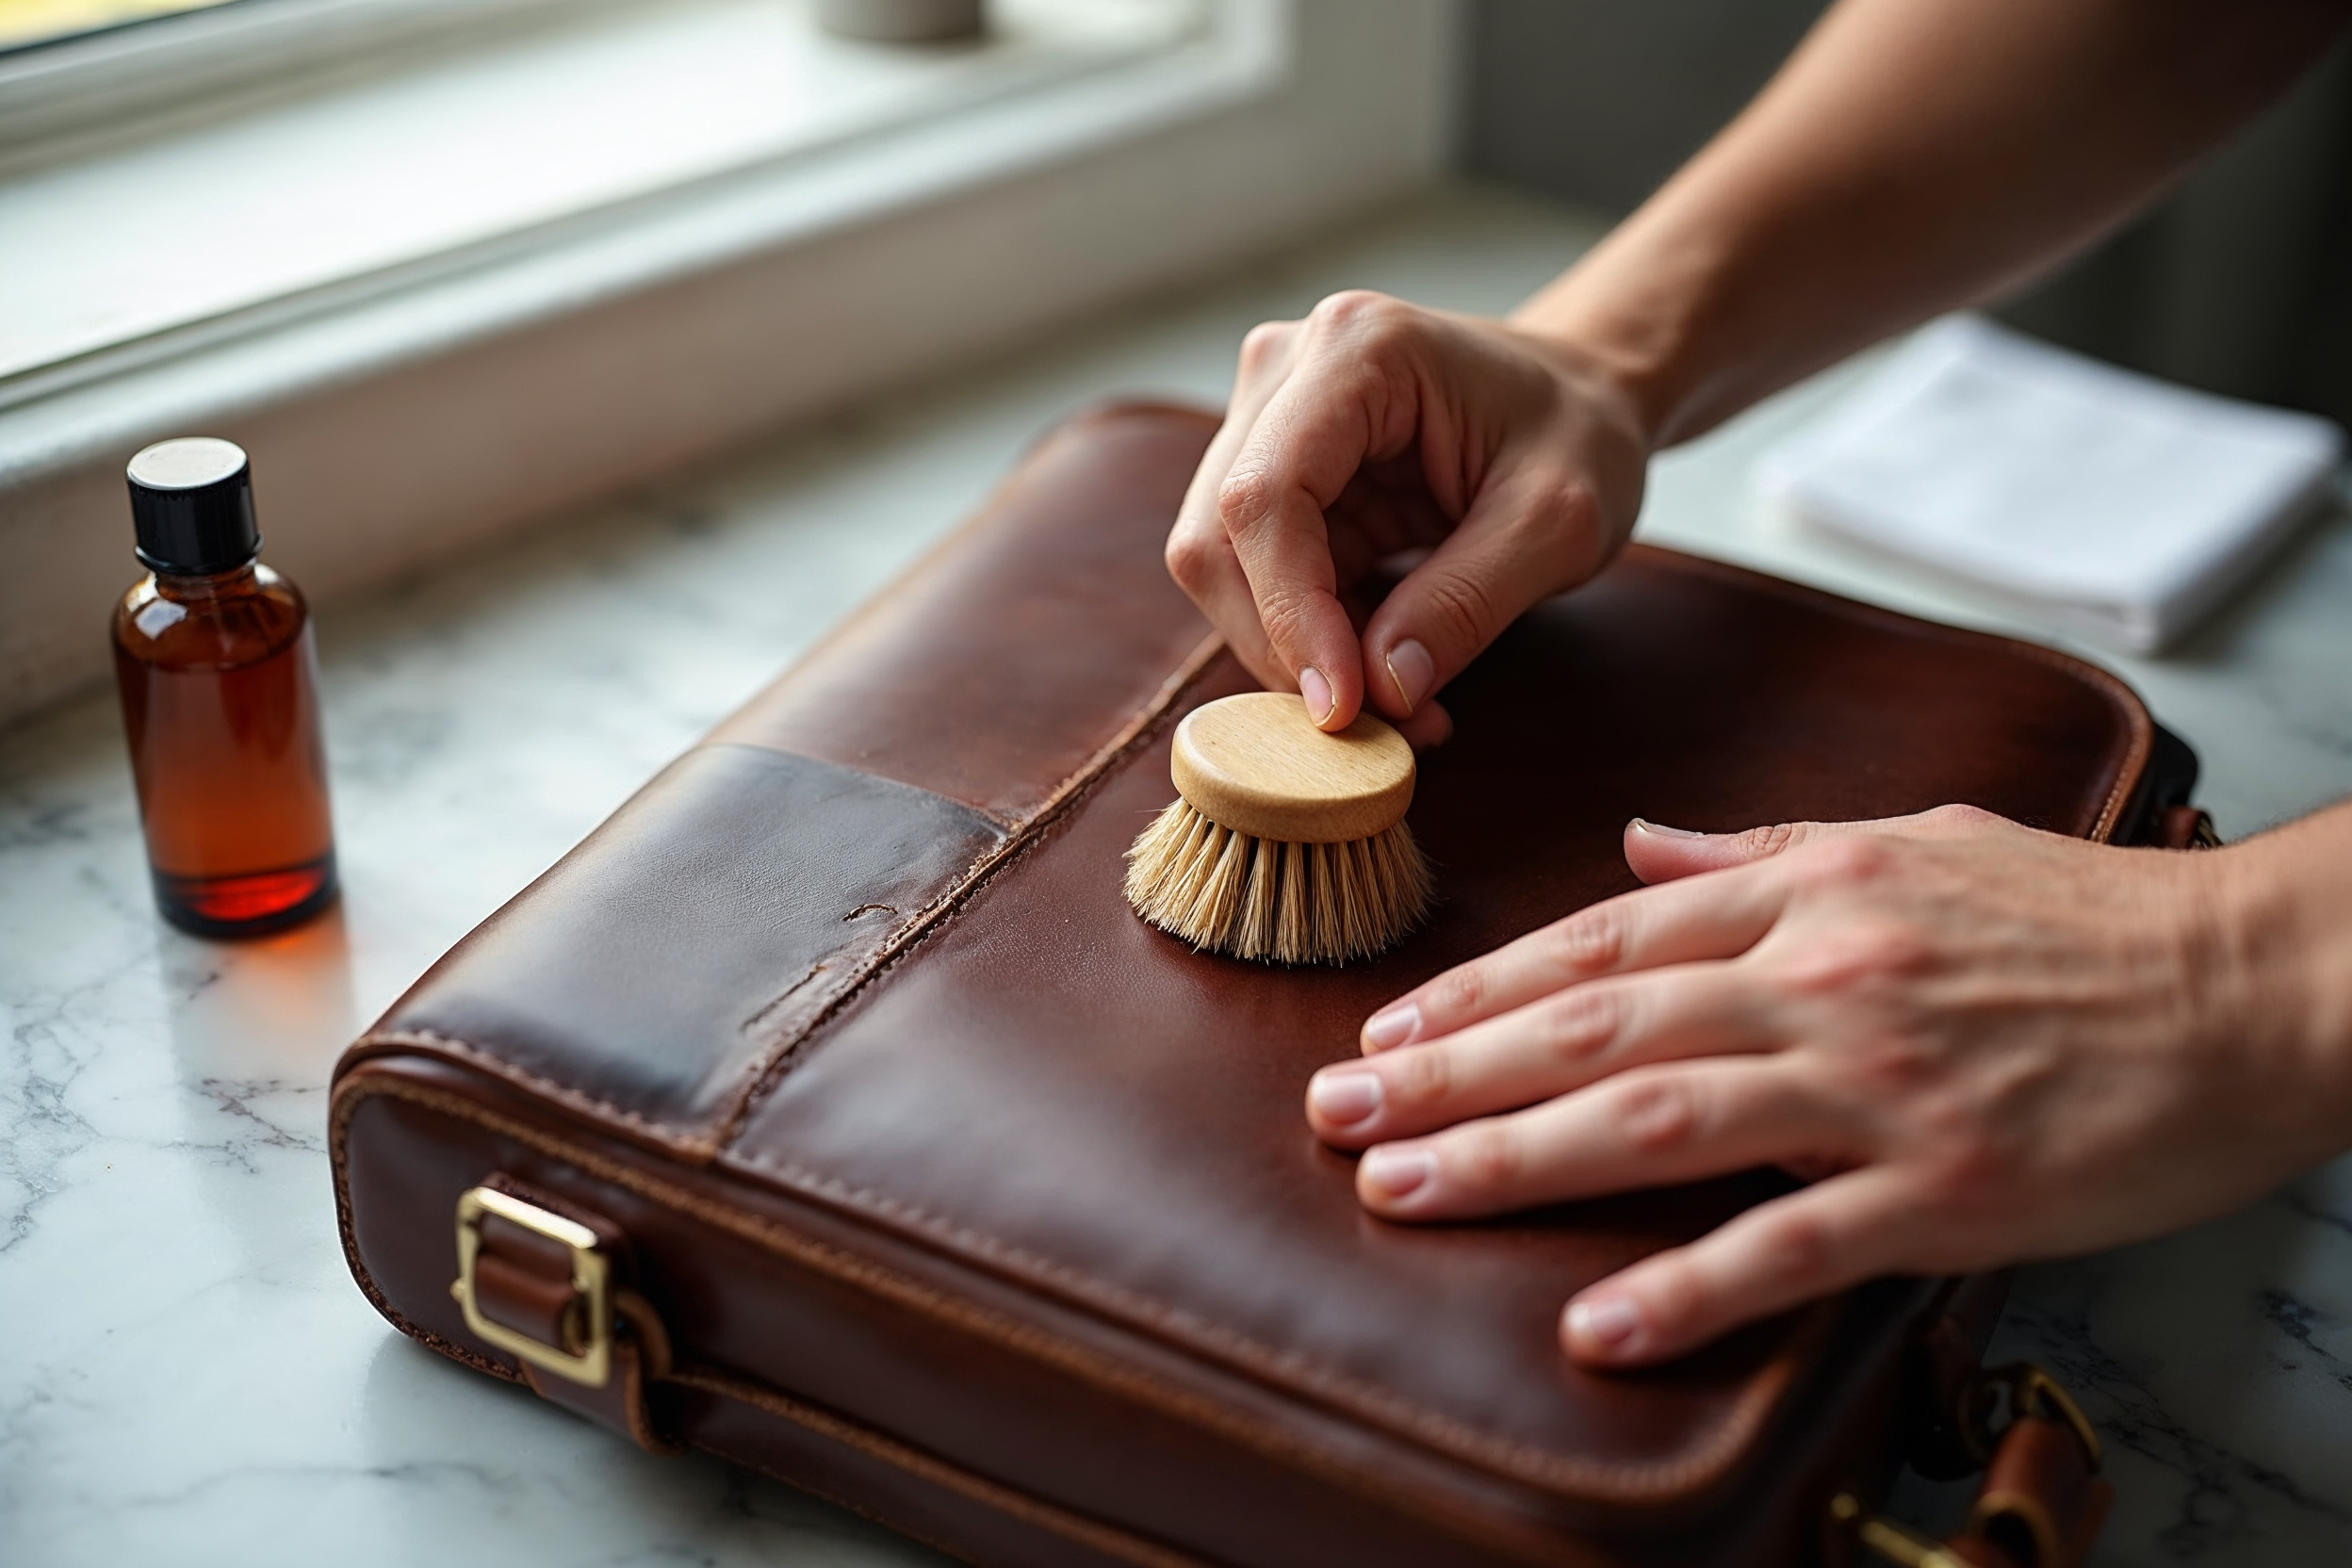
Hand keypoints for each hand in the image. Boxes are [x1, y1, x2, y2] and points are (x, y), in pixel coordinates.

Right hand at [1165, 290, 1648, 743]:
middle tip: (1377, 722)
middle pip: (1218, 539)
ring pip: (1224, 569)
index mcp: (1355, 351)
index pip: (1266, 498)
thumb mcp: (1557, 522)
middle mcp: (1284, 372)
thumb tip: (1382, 691)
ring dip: (1296, 655)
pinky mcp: (1275, 477)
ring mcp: (1266, 421)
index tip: (1342, 706)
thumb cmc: (1579, 431)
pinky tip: (1385, 670)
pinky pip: (1259, 581)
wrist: (1579, 395)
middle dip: (1285, 647)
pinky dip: (1311, 643)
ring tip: (1399, 704)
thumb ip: (1468, 604)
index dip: (1288, 613)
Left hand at [1302, 805, 2348, 1365]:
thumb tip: (1640, 847)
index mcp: (1805, 892)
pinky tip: (1598, 1322)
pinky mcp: (1949, 1182)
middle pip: (1595, 1026)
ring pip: (1657, 1117)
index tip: (1386, 1031)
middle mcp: (1820, 976)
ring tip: (1404, 1189)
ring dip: (1515, 1156)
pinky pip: (1793, 1241)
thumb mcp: (1911, 842)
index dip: (1481, 991)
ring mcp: (1879, 1081)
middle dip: (1450, 1071)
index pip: (1602, 943)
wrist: (2254, 980)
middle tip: (1337, 1113)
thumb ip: (1757, 848)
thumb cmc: (2085, 914)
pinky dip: (1688, 1282)